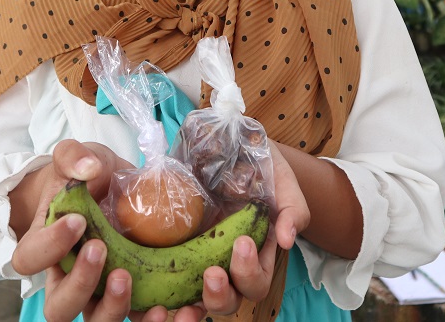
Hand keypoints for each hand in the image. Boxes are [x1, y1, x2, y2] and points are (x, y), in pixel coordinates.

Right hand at [13, 140, 175, 321]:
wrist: (104, 189)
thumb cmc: (82, 177)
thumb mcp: (75, 157)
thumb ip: (73, 157)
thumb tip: (88, 169)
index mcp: (44, 246)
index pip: (31, 259)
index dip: (50, 246)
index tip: (78, 220)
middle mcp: (67, 278)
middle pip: (59, 307)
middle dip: (80, 285)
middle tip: (101, 250)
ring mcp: (99, 292)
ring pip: (96, 321)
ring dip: (114, 308)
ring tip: (130, 279)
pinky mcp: (132, 295)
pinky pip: (138, 319)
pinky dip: (155, 319)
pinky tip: (177, 305)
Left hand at [172, 139, 310, 319]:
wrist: (226, 143)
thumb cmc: (258, 166)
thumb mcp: (281, 180)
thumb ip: (292, 208)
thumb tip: (287, 240)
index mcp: (255, 256)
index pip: (255, 284)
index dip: (249, 274)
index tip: (242, 243)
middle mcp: (226, 264)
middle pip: (227, 301)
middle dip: (221, 295)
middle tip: (212, 272)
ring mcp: (198, 258)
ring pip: (195, 299)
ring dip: (193, 299)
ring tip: (189, 277)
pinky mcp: (172, 249)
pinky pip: (165, 281)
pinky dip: (160, 293)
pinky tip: (152, 287)